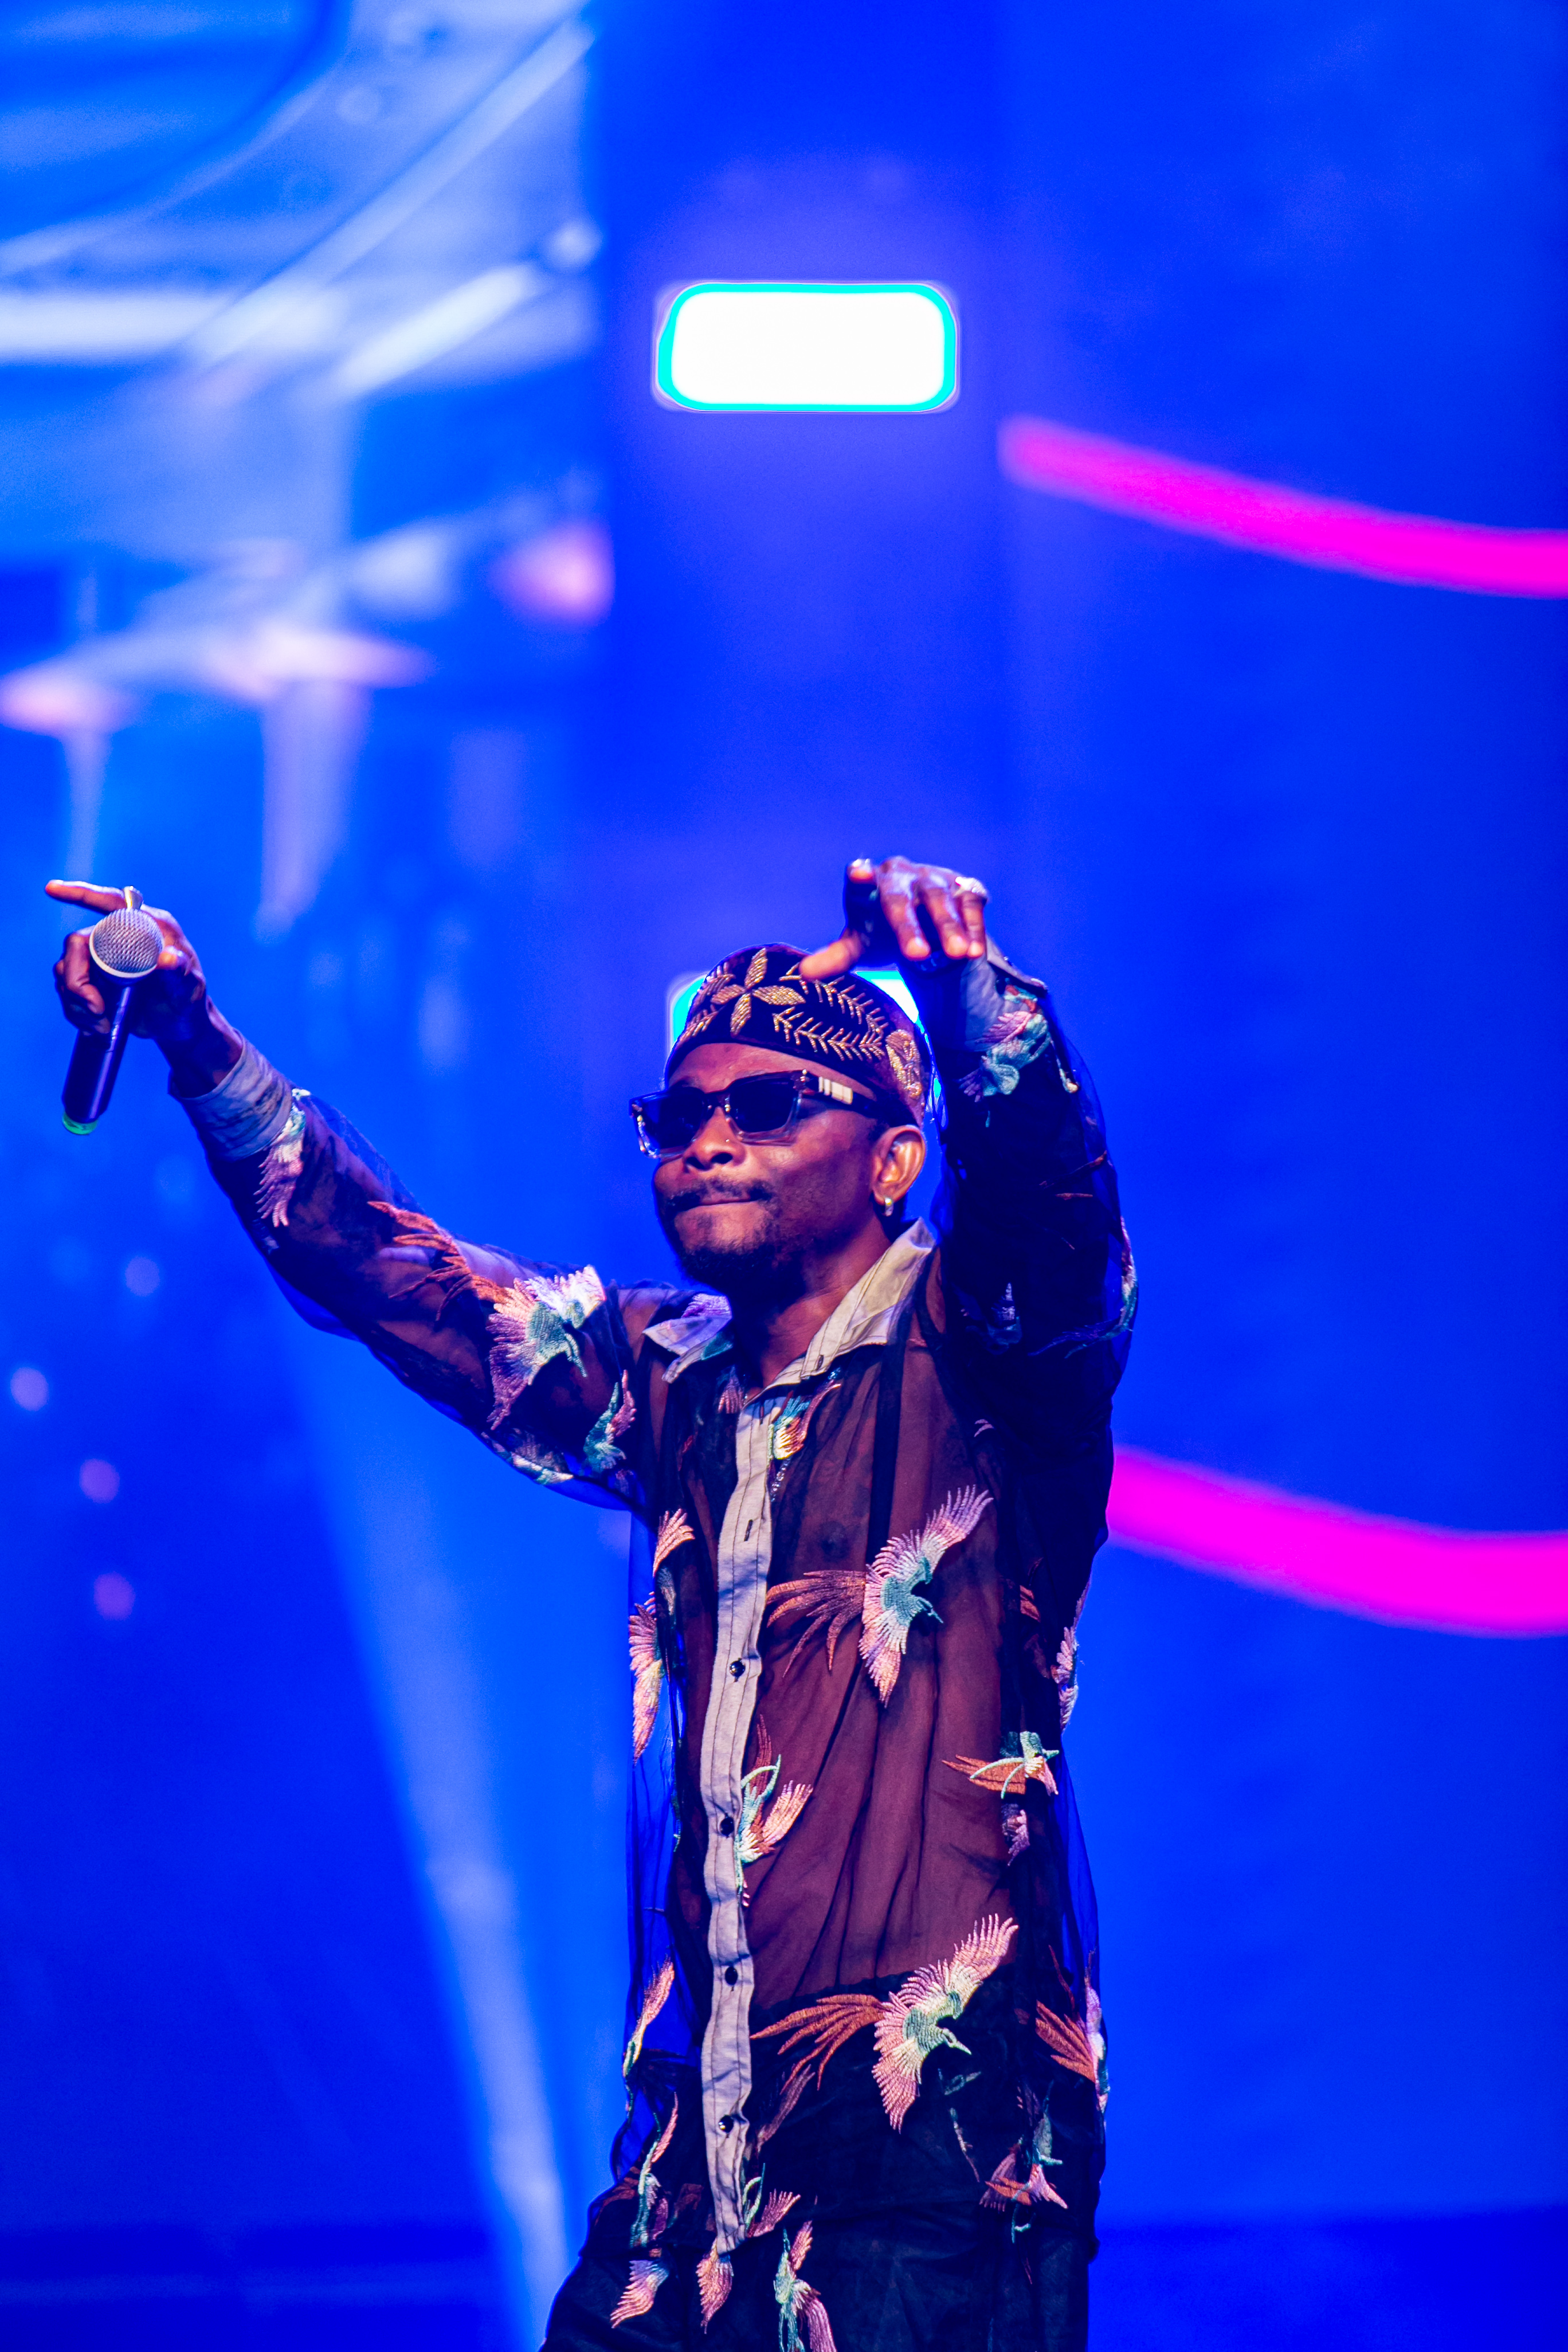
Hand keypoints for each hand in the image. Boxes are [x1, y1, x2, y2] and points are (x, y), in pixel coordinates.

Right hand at [46, 878, 242, 1094]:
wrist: (178, 1026)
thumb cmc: (189, 1002)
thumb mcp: (188, 989)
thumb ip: (179, 974)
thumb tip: (168, 958)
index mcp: (147, 927)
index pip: (112, 902)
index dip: (81, 893)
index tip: (52, 889)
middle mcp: (120, 936)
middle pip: (77, 943)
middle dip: (76, 979)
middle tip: (94, 1008)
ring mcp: (103, 957)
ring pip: (67, 968)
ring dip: (75, 1000)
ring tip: (100, 1022)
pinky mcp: (94, 979)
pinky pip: (68, 988)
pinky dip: (75, 1009)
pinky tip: (95, 1026)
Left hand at [798, 856, 989, 978]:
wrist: (923, 926)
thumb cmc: (881, 934)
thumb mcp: (859, 948)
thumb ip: (835, 958)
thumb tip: (803, 974)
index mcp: (867, 886)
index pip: (858, 880)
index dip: (859, 877)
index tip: (859, 874)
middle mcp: (899, 875)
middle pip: (900, 898)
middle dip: (910, 926)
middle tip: (917, 955)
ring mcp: (933, 878)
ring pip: (939, 898)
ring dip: (949, 927)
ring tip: (959, 955)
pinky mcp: (964, 886)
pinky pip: (970, 903)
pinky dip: (973, 927)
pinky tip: (975, 951)